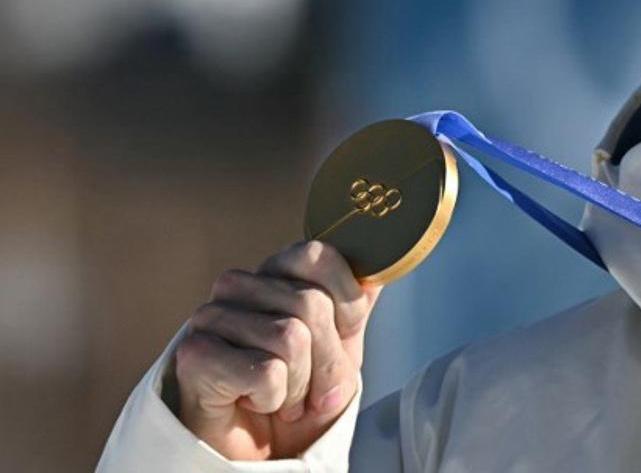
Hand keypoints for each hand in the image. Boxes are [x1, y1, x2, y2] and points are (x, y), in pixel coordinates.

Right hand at [173, 241, 381, 460]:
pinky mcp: (194, 356)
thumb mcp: (341, 349)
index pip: (318, 256)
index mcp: (272, 274)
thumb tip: (377, 274)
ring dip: (300, 386)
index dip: (346, 304)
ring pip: (290, 337)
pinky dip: (274, 398)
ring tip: (284, 398)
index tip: (343, 339)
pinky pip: (266, 371)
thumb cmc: (299, 397)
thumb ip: (355, 307)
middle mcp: (236, 287)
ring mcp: (209, 318)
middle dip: (328, 361)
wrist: (261, 455)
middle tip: (313, 390)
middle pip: (311, 304)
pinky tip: (256, 403)